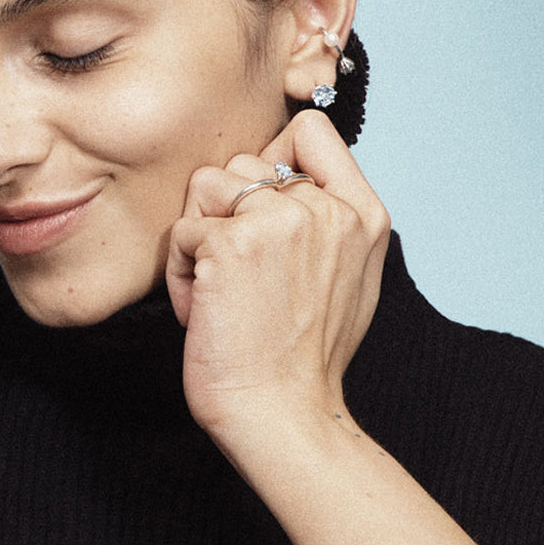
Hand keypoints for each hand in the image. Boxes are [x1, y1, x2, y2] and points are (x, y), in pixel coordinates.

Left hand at [165, 110, 390, 450]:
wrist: (283, 416)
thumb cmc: (306, 356)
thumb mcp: (352, 274)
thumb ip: (332, 215)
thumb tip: (288, 171)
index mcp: (363, 213)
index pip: (311, 129)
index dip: (276, 154)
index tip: (264, 205)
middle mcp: (326, 208)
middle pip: (248, 159)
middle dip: (230, 210)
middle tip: (241, 272)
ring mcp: (279, 221)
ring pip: (208, 183)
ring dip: (201, 235)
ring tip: (220, 287)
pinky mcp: (230, 242)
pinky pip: (182, 230)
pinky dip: (180, 271)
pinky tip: (203, 309)